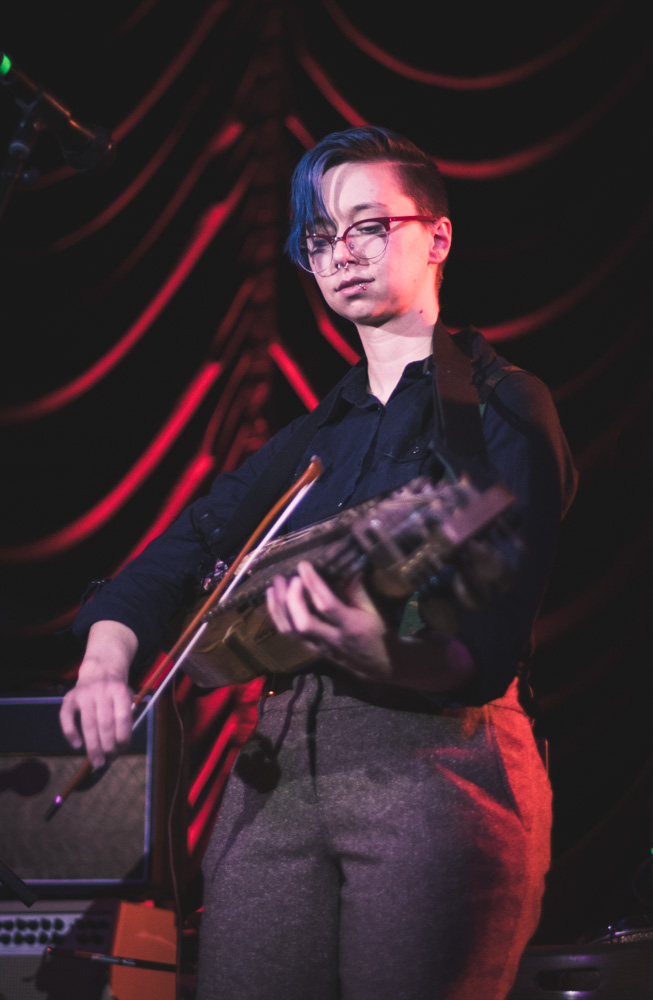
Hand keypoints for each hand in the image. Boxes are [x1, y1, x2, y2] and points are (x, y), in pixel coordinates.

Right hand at [59, 621, 136, 767]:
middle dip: (107, 746)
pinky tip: (77, 745)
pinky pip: (66, 717)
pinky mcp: (69, 697)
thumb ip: (126, 717)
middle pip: (105, 724)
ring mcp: (84, 693)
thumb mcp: (128, 697)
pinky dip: (70, 732)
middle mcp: (102, 691)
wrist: (101, 668)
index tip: (122, 751)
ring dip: (92, 746)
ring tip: (96, 761)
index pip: (122, 718)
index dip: (123, 738)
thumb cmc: (116, 690)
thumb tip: (120, 747)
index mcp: (120, 691)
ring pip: (88, 723)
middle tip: (108, 761)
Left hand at [265, 561, 475, 692]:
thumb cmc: (379, 634)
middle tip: (289, 578)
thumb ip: (358, 590)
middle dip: (291, 598)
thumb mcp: (374, 611)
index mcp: (350, 626)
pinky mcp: (311, 649)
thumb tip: (347, 567)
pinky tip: (273, 600)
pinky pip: (289, 634)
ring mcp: (319, 646)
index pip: (327, 605)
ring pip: (291, 631)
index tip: (304, 565)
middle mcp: (332, 638)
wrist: (380, 666)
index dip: (313, 584)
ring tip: (274, 585)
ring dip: (278, 607)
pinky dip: (278, 616)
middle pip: (303, 622)